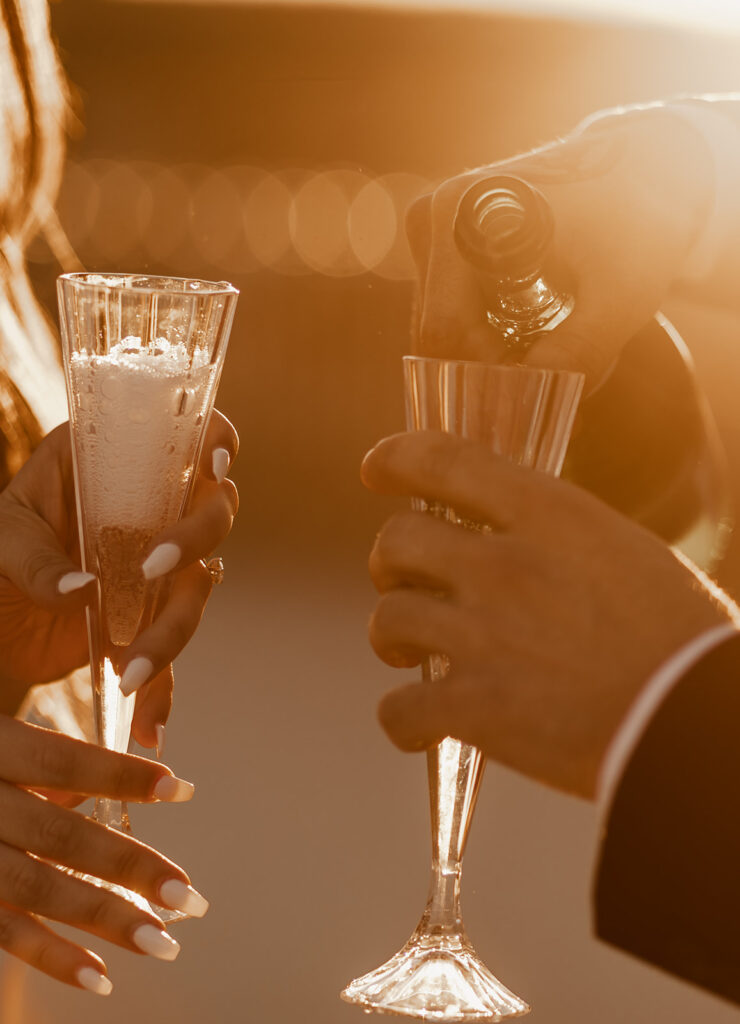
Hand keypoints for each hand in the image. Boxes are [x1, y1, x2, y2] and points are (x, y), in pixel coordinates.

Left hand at [0, 411, 238, 745]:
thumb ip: (36, 562)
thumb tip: (85, 593)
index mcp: (117, 463)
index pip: (190, 435)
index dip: (218, 440)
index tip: (216, 464)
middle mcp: (151, 507)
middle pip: (212, 511)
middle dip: (193, 539)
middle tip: (152, 570)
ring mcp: (157, 564)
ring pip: (196, 588)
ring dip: (173, 631)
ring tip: (131, 676)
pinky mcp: (150, 616)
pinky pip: (171, 649)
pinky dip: (162, 689)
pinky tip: (148, 725)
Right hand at [0, 715, 204, 992]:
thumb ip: (35, 759)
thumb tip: (99, 793)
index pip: (61, 759)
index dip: (119, 775)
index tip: (180, 789)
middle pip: (57, 834)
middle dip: (127, 866)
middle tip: (189, 895)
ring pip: (34, 890)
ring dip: (102, 919)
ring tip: (162, 941)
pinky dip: (49, 957)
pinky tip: (100, 976)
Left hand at [362, 431, 736, 797]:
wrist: (694, 721)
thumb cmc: (680, 637)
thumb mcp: (622, 550)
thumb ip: (555, 534)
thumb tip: (511, 539)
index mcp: (549, 514)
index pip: (442, 458)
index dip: (395, 458)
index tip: (377, 469)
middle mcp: (504, 565)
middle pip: (396, 540)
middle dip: (389, 562)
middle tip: (406, 583)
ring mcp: (484, 636)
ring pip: (388, 620)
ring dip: (390, 637)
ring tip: (407, 654)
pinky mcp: (476, 708)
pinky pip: (399, 708)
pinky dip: (403, 720)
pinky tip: (422, 725)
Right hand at [407, 106, 712, 390]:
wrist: (645, 170)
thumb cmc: (640, 220)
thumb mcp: (623, 293)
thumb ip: (581, 349)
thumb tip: (526, 401)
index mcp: (464, 213)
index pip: (445, 328)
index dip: (485, 376)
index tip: (537, 398)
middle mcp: (434, 218)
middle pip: (435, 336)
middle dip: (487, 375)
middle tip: (544, 396)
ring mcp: (433, 233)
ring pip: (438, 333)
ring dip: (486, 363)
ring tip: (545, 368)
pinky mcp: (442, 248)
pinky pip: (448, 317)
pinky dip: (483, 344)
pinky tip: (529, 348)